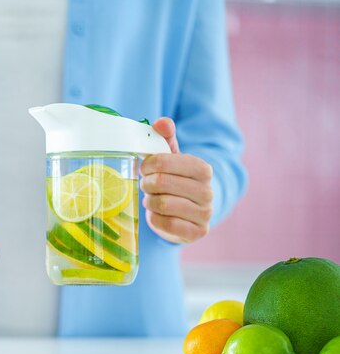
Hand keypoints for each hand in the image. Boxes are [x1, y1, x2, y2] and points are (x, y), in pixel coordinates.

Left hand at [139, 118, 213, 243]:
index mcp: (202, 169)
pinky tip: (157, 214)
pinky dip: (154, 219)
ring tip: (153, 199)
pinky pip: (165, 224)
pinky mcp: (197, 232)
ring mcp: (205, 213)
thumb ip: (165, 138)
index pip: (165, 161)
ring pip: (162, 204)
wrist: (187, 213)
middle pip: (161, 183)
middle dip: (147, 184)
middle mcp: (208, 191)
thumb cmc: (175, 181)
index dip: (149, 164)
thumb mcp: (171, 159)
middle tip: (147, 185)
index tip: (145, 168)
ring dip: (150, 201)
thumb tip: (162, 122)